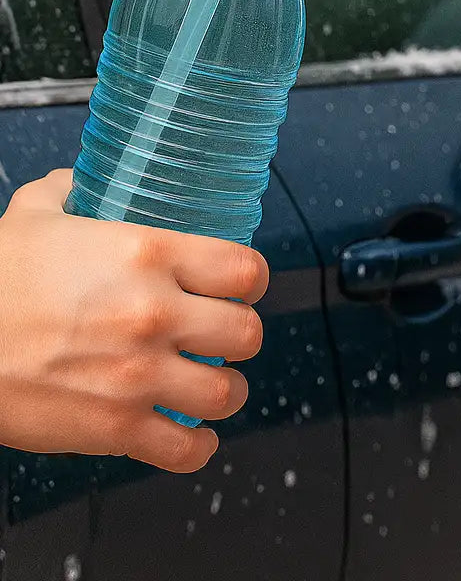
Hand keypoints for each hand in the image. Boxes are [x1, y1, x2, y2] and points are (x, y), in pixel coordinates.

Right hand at [0, 170, 267, 472]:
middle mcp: (154, 313)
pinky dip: (197, 448)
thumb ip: (72, 192)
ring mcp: (138, 374)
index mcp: (149, 254)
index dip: (252, 282)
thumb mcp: (36, 216)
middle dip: (241, 337)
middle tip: (224, 337)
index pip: (245, 270)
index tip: (243, 288)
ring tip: (212, 385)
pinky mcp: (114, 427)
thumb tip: (83, 182)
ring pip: (227, 393)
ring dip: (226, 390)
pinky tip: (194, 436)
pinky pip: (185, 450)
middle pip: (248, 333)